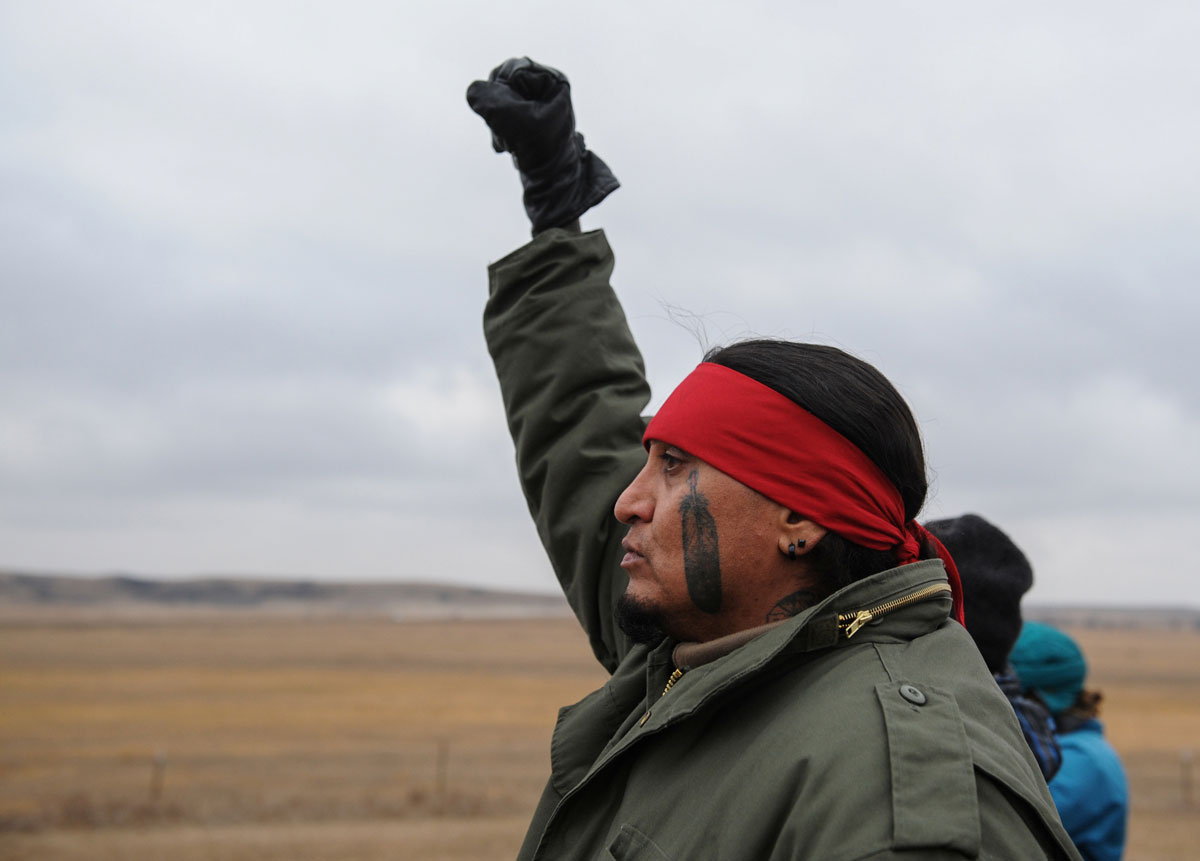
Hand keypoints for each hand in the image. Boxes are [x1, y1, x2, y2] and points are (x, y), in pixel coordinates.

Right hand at [467, 57, 618, 233]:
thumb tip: (473, 90)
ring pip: (499, 101)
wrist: (551, 184)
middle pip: (503, 84)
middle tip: (509, 131)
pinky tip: (508, 147)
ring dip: (497, 123)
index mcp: (552, 81)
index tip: (515, 117)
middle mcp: (546, 88)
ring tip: (510, 142)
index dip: (505, 93)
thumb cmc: (541, 152)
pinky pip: (501, 115)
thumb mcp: (514, 122)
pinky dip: (499, 130)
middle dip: (498, 109)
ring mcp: (535, 104)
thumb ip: (491, 101)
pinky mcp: (526, 119)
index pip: (513, 70)